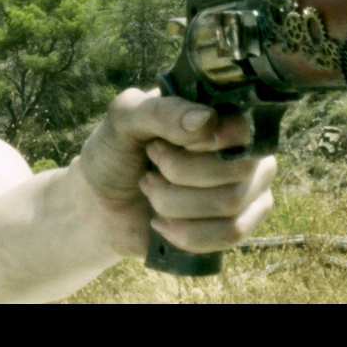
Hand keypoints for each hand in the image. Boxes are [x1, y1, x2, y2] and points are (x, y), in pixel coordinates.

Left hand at [75, 87, 276, 257]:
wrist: (101, 204)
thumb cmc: (116, 152)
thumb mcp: (124, 119)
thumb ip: (162, 111)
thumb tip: (207, 120)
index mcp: (222, 112)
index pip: (243, 127)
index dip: (208, 141)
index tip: (167, 143)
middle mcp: (244, 149)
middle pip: (238, 168)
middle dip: (178, 172)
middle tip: (151, 164)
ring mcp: (246, 190)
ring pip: (230, 204)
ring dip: (174, 202)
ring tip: (151, 189)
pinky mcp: (236, 226)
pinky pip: (229, 235)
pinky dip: (185, 232)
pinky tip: (161, 222)